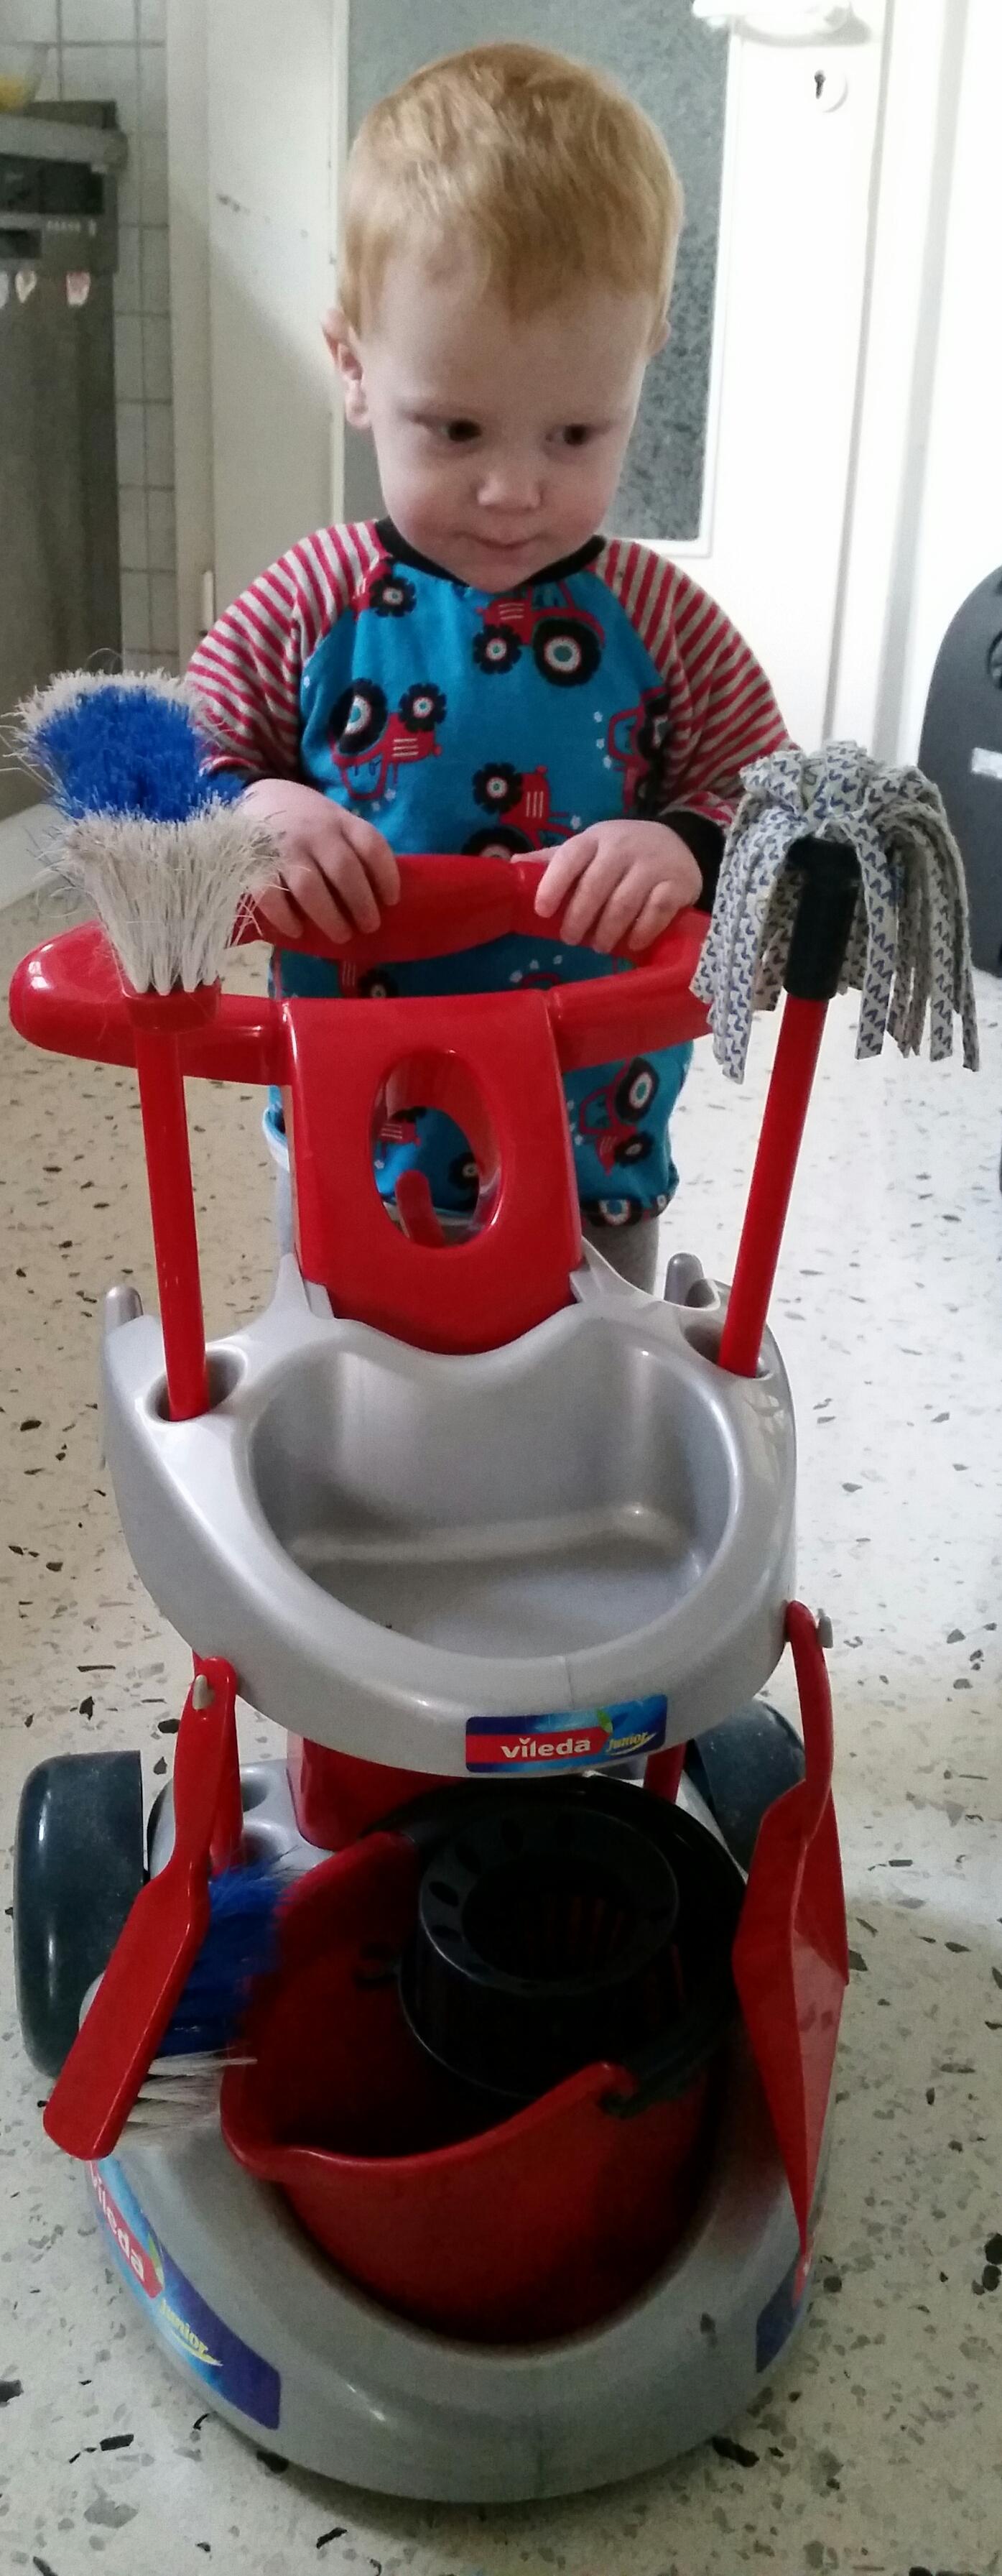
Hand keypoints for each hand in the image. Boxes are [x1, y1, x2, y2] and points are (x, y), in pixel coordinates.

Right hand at [243, 778, 399, 942]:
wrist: (258, 793)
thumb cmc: (306, 817)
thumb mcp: (335, 818)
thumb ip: (353, 845)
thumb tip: (377, 893)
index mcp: (340, 821)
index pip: (371, 846)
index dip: (387, 876)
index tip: (391, 901)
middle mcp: (316, 832)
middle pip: (344, 871)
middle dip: (361, 904)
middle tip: (369, 926)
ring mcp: (286, 848)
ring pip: (310, 888)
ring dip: (329, 917)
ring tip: (341, 935)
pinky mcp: (257, 863)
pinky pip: (271, 896)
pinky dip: (285, 917)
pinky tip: (296, 931)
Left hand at [535, 819, 700, 952]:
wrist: (678, 843)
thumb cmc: (621, 853)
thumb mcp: (589, 848)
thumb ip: (554, 860)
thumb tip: (511, 867)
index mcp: (594, 838)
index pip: (570, 857)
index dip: (553, 884)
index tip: (542, 911)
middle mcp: (623, 848)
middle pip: (595, 886)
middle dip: (579, 917)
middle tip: (570, 939)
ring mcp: (652, 864)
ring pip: (624, 902)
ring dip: (607, 930)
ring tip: (599, 946)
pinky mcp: (677, 883)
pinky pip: (656, 911)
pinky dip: (642, 931)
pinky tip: (631, 943)